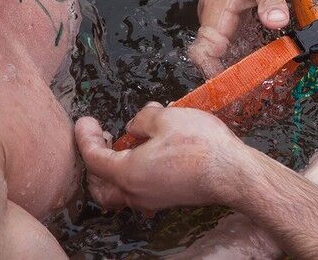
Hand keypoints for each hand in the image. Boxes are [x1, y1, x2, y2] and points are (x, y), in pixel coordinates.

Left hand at [75, 103, 252, 211]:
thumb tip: (134, 125)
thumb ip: (142, 119)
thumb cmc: (200, 145)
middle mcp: (135, 193)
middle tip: (101, 137)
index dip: (84, 137)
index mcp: (127, 173)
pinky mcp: (168, 199)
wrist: (232, 172)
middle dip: (95, 161)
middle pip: (100, 186)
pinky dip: (133, 174)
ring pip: (119, 192)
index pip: (93, 158)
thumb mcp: (167, 118)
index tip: (84, 121)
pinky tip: (149, 153)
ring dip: (114, 170)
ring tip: (126, 145)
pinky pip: (139, 190)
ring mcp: (152, 200)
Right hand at [191, 0, 317, 76]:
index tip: (236, 88)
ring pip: (223, 44)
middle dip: (233, 73)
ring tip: (266, 76)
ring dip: (240, 59)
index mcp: (218, 11)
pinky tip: (267, 51)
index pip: (204, 53)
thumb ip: (271, 1)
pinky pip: (231, 33)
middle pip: (215, 55)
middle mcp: (213, 14)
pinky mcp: (227, 5)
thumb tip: (276, 23)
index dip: (216, 74)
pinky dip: (244, 45)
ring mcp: (219, 9)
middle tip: (260, 89)